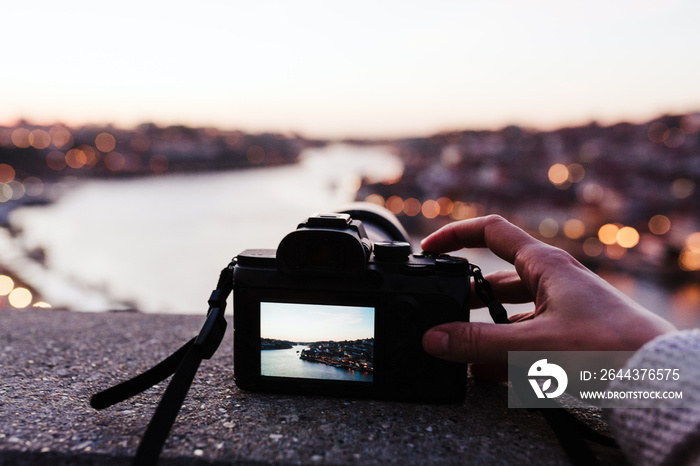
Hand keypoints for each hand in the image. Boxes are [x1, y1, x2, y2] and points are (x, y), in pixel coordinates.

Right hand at [421, 216, 675, 366]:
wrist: (658, 376)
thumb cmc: (606, 348)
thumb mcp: (531, 345)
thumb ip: (477, 344)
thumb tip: (433, 339)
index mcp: (544, 265)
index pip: (490, 231)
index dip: (455, 235)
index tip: (429, 250)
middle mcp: (553, 280)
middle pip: (496, 279)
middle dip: (467, 299)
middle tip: (442, 319)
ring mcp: (563, 307)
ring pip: (511, 312)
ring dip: (486, 332)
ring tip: (463, 356)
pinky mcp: (571, 333)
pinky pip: (528, 336)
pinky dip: (506, 352)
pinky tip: (491, 374)